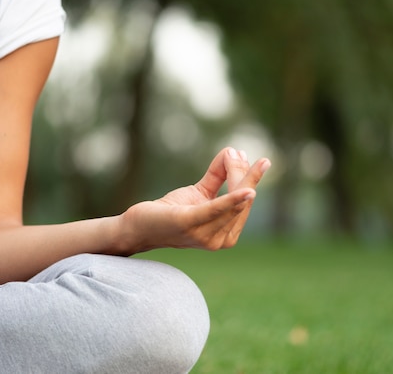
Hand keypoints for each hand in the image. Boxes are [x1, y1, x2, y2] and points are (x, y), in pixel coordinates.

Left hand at [120, 147, 270, 252]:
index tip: (254, 158)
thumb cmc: (170, 212)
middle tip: (241, 153)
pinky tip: (246, 191)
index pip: (244, 205)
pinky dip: (232, 200)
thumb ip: (218, 176)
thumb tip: (233, 153)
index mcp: (225, 235)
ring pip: (232, 203)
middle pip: (241, 203)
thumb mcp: (199, 193)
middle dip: (246, 176)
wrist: (138, 227)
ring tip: (236, 154)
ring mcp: (205, 236)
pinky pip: (216, 209)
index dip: (250, 181)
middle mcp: (219, 240)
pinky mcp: (189, 224)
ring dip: (237, 175)